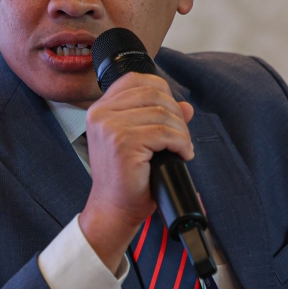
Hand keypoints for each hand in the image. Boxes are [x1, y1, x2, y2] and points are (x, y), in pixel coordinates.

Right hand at [77, 72, 194, 272]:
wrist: (114, 208)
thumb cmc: (127, 178)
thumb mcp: (142, 141)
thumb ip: (160, 118)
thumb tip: (187, 106)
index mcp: (100, 108)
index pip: (137, 80)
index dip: (163, 92)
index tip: (172, 114)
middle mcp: (101, 113)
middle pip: (154, 93)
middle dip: (176, 114)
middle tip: (181, 137)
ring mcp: (110, 127)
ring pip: (163, 113)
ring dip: (181, 132)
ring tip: (182, 148)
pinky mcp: (123, 143)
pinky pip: (165, 133)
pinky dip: (180, 143)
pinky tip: (181, 155)